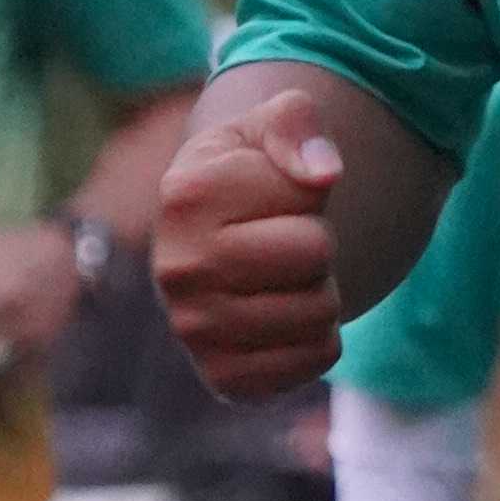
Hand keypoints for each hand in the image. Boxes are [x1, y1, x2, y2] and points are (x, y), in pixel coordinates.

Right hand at [157, 85, 348, 398]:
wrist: (221, 240)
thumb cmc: (252, 175)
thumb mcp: (271, 125)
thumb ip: (296, 121)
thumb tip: (322, 173)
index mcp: (183, 196)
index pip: (309, 196)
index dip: (309, 190)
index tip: (272, 193)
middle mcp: (176, 270)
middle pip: (315, 256)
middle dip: (318, 244)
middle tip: (283, 239)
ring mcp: (194, 332)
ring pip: (321, 315)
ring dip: (320, 292)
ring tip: (282, 277)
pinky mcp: (224, 379)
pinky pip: (316, 360)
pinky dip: (317, 339)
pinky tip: (282, 316)